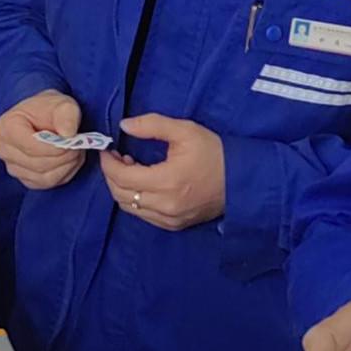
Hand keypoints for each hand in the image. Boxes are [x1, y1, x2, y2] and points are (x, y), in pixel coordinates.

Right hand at [0, 90, 86, 189]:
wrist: (44, 118)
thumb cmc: (50, 109)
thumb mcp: (62, 103)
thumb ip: (67, 114)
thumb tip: (68, 134)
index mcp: (6, 127)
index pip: (32, 146)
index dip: (56, 147)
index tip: (73, 140)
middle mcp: (4, 149)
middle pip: (38, 164)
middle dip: (63, 157)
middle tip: (79, 145)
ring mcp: (12, 166)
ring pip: (44, 177)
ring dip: (66, 166)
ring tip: (75, 150)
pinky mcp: (24, 178)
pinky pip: (46, 183)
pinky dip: (63, 174)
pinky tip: (68, 160)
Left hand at [99, 114, 225, 230]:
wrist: (242, 180)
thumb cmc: (214, 152)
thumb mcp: (185, 130)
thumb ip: (152, 125)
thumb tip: (124, 126)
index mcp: (166, 181)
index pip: (122, 178)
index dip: (108, 163)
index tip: (108, 149)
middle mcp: (165, 205)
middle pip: (121, 195)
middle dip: (112, 175)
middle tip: (117, 157)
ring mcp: (169, 219)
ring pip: (130, 208)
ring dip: (123, 188)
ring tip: (130, 169)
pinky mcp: (174, 225)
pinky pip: (144, 216)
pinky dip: (136, 200)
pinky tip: (144, 184)